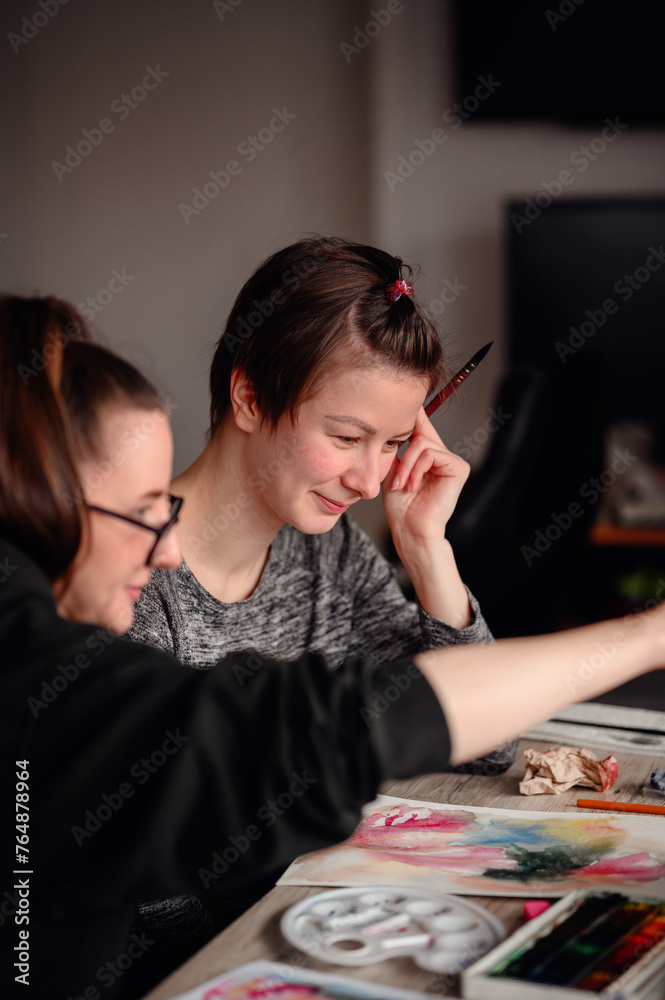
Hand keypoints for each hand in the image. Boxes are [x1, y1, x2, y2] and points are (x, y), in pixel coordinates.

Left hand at [382, 406, 469, 546]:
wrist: (410, 530)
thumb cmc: (400, 508)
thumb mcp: (392, 470)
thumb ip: (396, 447)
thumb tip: (391, 422)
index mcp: (429, 456)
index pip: (421, 426)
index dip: (410, 414)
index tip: (397, 399)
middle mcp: (444, 456)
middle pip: (420, 433)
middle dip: (402, 454)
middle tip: (395, 480)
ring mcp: (453, 461)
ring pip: (423, 444)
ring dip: (407, 465)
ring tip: (402, 485)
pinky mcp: (459, 467)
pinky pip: (431, 453)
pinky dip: (416, 468)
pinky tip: (413, 485)